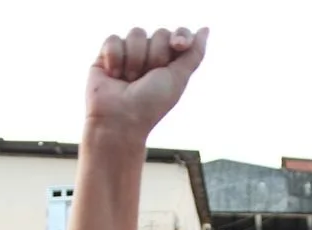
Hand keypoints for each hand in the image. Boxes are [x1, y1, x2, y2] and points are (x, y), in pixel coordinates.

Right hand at [87, 26, 208, 138]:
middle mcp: (150, 55)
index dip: (181, 36)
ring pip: (137, 33)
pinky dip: (115, 58)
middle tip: (147, 79)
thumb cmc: (150, 104)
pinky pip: (114, 39)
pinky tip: (114, 76)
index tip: (178, 45)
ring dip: (135, 59)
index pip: (179, 34)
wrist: (119, 119)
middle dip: (156, 56)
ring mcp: (128, 54)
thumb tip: (205, 29)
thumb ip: (194, 53)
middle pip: (160, 33)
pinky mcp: (106, 55)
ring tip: (129, 80)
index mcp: (170, 62)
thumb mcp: (178, 78)